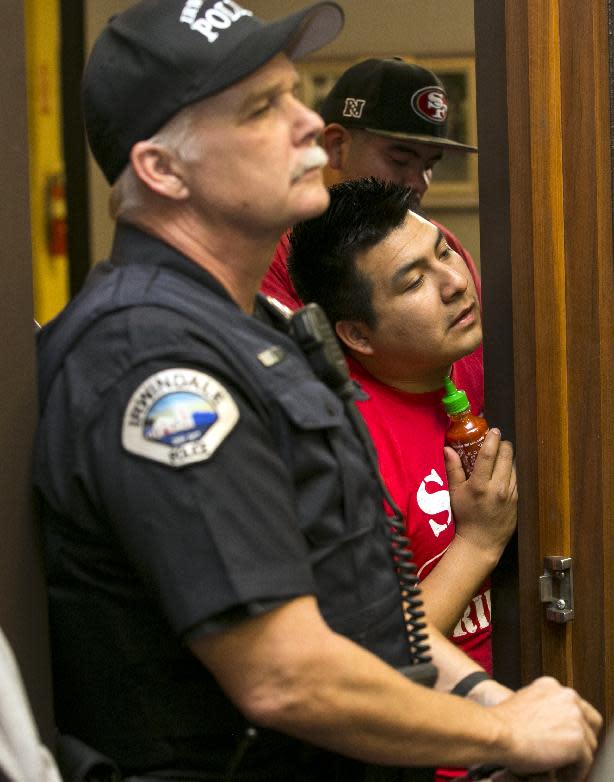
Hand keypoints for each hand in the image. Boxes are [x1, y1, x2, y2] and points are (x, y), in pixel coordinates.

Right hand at [444, 428, 516, 562]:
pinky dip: (510, 470)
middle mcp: (497, 488)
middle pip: (506, 456)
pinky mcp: (518, 500)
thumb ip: (453, 469)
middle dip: (503, 444)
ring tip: (500, 454)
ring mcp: (510, 494)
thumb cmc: (465, 517)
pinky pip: (516, 478)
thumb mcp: (455, 493)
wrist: (481, 542)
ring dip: (508, 457)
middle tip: (497, 440)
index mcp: (479, 485)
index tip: (493, 430)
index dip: (492, 439)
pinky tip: (503, 471)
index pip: (489, 455)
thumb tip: (447, 448)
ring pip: (514, 465)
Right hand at [491, 677, 601, 780]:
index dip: (573, 725)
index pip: (576, 706)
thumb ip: (541, 709)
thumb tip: (552, 726)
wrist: (496, 733)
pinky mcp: (577, 739)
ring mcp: (574, 717)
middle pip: (589, 723)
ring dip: (576, 757)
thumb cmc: (502, 724)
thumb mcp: (523, 704)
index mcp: (551, 686)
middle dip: (580, 740)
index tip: (564, 738)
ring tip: (560, 767)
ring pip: (589, 744)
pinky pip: (585, 763)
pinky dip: (574, 772)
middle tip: (566, 755)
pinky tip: (558, 773)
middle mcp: (566, 696)